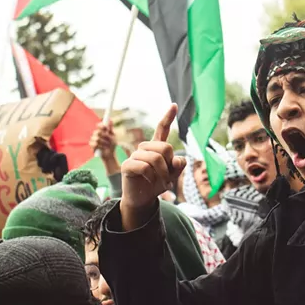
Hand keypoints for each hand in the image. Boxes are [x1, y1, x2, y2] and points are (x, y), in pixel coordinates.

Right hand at [90, 121, 116, 157]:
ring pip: (96, 138)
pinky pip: (94, 144)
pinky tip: (102, 148)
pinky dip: (99, 146)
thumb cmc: (111, 145)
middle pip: (97, 132)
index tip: (104, 127)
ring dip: (103, 143)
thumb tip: (111, 121)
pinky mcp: (92, 145)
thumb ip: (110, 129)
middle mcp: (97, 134)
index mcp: (102, 131)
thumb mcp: (113, 137)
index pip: (99, 125)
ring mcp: (93, 139)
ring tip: (106, 146)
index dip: (101, 125)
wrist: (109, 154)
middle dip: (104, 137)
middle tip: (109, 141)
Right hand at [120, 105, 185, 230]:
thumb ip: (178, 166)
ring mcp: (134, 156)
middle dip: (169, 165)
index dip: (168, 117)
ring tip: (160, 183)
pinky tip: (150, 181)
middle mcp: (145, 149)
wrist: (142, 200)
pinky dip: (151, 177)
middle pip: (165, 147)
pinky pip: (144, 167)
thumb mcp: (172, 175)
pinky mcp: (127, 166)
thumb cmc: (156, 184)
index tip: (174, 105)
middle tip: (167, 178)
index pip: (162, 129)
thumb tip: (177, 160)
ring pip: (155, 158)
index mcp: (156, 148)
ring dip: (162, 174)